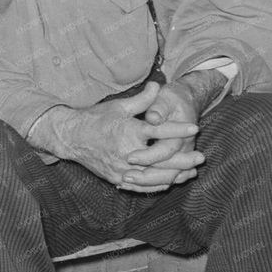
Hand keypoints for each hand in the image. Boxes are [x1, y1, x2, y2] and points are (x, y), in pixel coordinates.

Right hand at [33, 82, 200, 193]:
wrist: (71, 138)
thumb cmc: (95, 119)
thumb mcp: (118, 106)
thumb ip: (142, 99)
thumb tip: (157, 85)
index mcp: (129, 132)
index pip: (159, 131)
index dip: (178, 129)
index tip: (195, 127)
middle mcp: (127, 152)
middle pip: (162, 159)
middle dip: (184, 159)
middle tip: (201, 157)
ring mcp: (122, 169)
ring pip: (155, 177)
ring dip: (175, 175)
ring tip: (191, 172)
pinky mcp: (118, 179)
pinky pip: (142, 186)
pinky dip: (158, 185)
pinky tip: (170, 181)